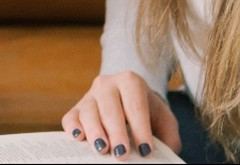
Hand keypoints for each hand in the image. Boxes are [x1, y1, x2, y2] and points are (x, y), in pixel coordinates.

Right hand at [62, 71, 181, 159]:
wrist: (129, 100)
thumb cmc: (148, 114)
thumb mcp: (164, 121)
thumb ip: (168, 137)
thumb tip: (165, 156)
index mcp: (131, 82)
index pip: (136, 106)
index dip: (140, 128)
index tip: (146, 150)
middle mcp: (108, 84)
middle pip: (110, 109)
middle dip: (117, 133)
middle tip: (122, 154)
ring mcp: (90, 96)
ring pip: (89, 112)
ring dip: (95, 132)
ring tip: (102, 149)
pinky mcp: (76, 108)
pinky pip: (70, 117)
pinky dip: (73, 128)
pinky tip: (80, 138)